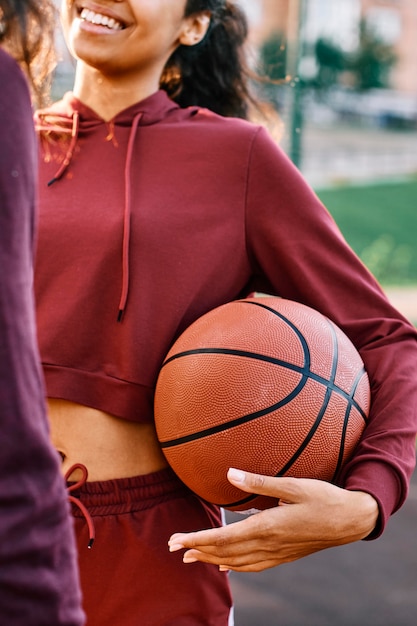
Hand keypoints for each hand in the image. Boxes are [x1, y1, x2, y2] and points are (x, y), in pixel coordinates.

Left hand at [168, 468, 378, 572]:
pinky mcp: (284, 556)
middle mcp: (269, 545)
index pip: (223, 537)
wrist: (351, 521)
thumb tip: (229, 474)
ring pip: (237, 562)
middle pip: (225, 552)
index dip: (197, 539)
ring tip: (192, 557)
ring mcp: (277, 554)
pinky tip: (226, 566)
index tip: (176, 540)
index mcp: (268, 527)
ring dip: (211, 559)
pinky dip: (235, 566)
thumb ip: (258, 482)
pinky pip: (253, 566)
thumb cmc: (323, 498)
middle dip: (197, 549)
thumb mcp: (292, 484)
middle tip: (173, 547)